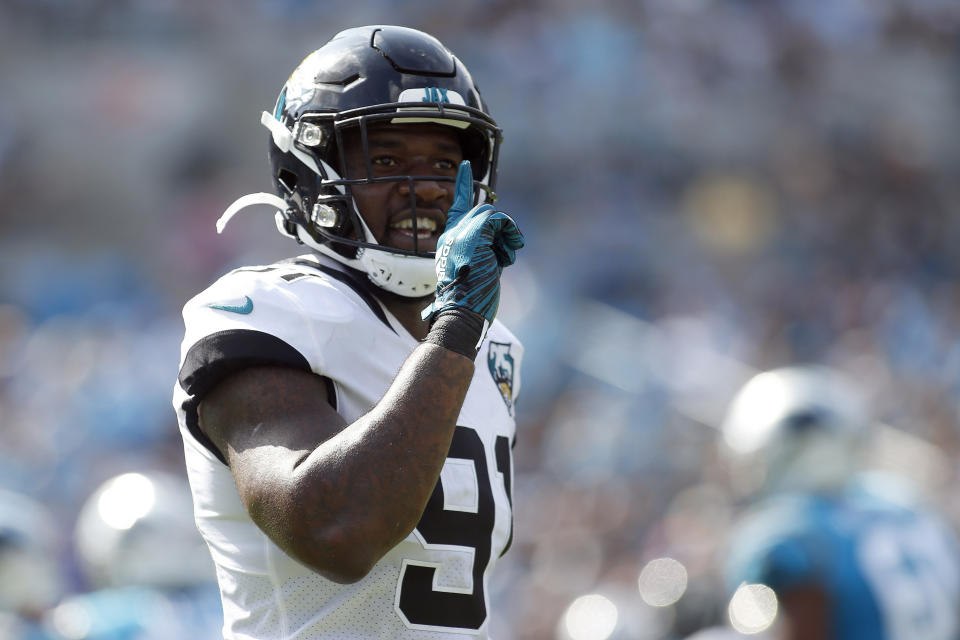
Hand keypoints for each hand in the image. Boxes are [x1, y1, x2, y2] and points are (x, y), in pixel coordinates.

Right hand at [421, 161, 524, 323]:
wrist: (462, 310)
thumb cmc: (472, 300)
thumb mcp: (479, 269)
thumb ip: (485, 249)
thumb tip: (503, 238)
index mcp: (450, 241)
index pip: (457, 207)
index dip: (462, 186)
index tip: (465, 166)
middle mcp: (453, 234)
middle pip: (484, 212)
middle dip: (500, 232)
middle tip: (502, 257)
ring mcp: (462, 232)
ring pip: (491, 214)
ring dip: (505, 236)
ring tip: (503, 259)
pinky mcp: (475, 233)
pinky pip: (499, 219)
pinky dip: (510, 234)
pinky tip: (508, 254)